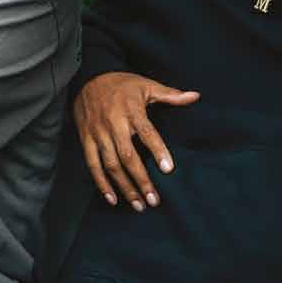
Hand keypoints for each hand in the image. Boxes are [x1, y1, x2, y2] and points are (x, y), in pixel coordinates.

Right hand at [73, 71, 198, 210]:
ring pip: (110, 165)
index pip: (146, 132)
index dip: (157, 150)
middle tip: (154, 200)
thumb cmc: (122, 84)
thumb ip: (170, 94)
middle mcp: (113, 123)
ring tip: (138, 205)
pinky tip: (112, 199)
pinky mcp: (86, 139)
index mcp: (131, 110)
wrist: (87, 78)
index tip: (168, 169)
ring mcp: (98, 133)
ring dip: (124, 187)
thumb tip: (195, 96)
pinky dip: (101, 183)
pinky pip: (92, 164)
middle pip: (127, 156)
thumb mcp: (146, 85)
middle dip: (141, 180)